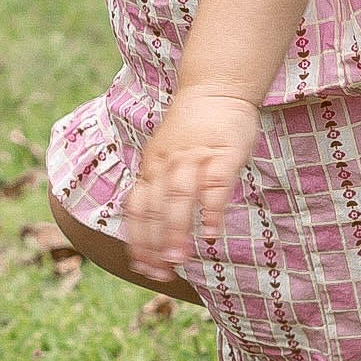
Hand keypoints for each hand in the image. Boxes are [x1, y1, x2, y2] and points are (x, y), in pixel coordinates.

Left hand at [124, 90, 261, 282]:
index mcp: (152, 166)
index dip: (138, 240)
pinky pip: (215, 183)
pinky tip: (210, 233)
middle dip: (154, 243)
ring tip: (178, 259)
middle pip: (155, 206)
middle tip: (160, 272)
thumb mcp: (166, 155)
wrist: (217, 87)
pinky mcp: (223, 153)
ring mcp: (195, 156)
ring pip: (178, 196)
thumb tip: (156, 230)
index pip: (138, 208)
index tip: (141, 268)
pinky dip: (211, 209)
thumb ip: (161, 187)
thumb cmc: (194, 128)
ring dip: (175, 229)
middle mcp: (167, 163)